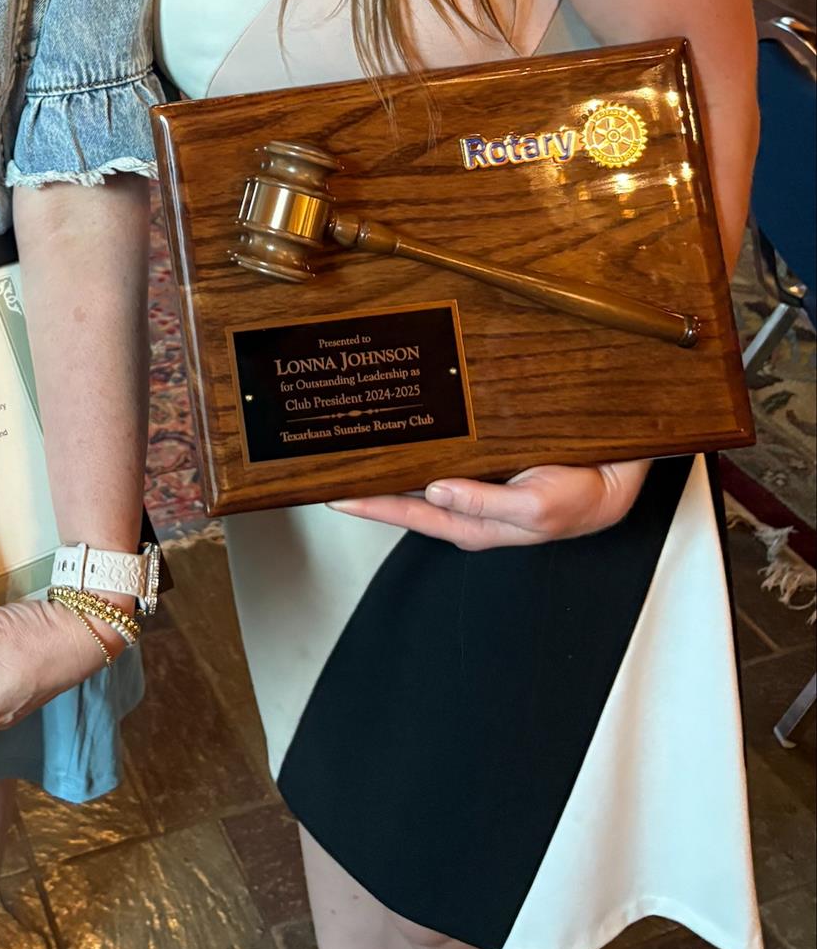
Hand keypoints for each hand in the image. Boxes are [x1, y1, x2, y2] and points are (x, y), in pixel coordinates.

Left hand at [328, 458, 651, 550]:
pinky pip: (443, 450)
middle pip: (404, 494)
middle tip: (326, 463)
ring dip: (388, 460)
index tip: (332, 494)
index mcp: (475, 524)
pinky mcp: (488, 457)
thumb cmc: (586, 496)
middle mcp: (468, 503)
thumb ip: (486, 503)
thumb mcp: (539, 506)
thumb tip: (435, 490)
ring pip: (419, 471)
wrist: (622, 472)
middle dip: (366, 483)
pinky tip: (401, 425)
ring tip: (352, 441)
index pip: (409, 514)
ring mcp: (477, 481)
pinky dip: (419, 442)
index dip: (369, 505)